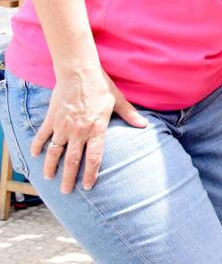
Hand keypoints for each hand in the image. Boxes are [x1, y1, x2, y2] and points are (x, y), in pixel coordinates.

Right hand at [32, 64, 147, 192]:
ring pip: (54, 152)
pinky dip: (37, 146)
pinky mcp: (51, 119)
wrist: (79, 72)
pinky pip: (42, 136)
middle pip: (72, 161)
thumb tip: (145, 125)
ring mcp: (63, 126)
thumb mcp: (118, 100)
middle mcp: (79, 131)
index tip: (88, 186)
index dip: (91, 173)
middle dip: (69, 178)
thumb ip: (130, 115)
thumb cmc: (101, 85)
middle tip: (66, 191)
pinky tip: (35, 155)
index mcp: (96, 128)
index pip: (94, 157)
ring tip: (49, 178)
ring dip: (51, 167)